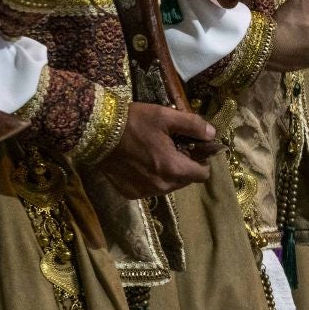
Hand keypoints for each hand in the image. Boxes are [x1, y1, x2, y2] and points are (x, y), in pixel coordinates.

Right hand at [94, 103, 215, 198]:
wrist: (97, 132)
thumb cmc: (133, 122)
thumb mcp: (165, 116)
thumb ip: (193, 125)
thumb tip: (212, 134)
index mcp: (173, 169)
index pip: (202, 175)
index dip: (202, 160)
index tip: (193, 148)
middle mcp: (161, 187)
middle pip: (185, 181)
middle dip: (184, 166)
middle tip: (172, 146)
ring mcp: (144, 192)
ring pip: (168, 186)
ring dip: (168, 173)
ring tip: (155, 154)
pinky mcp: (130, 193)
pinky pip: (150, 189)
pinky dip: (150, 178)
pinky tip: (140, 162)